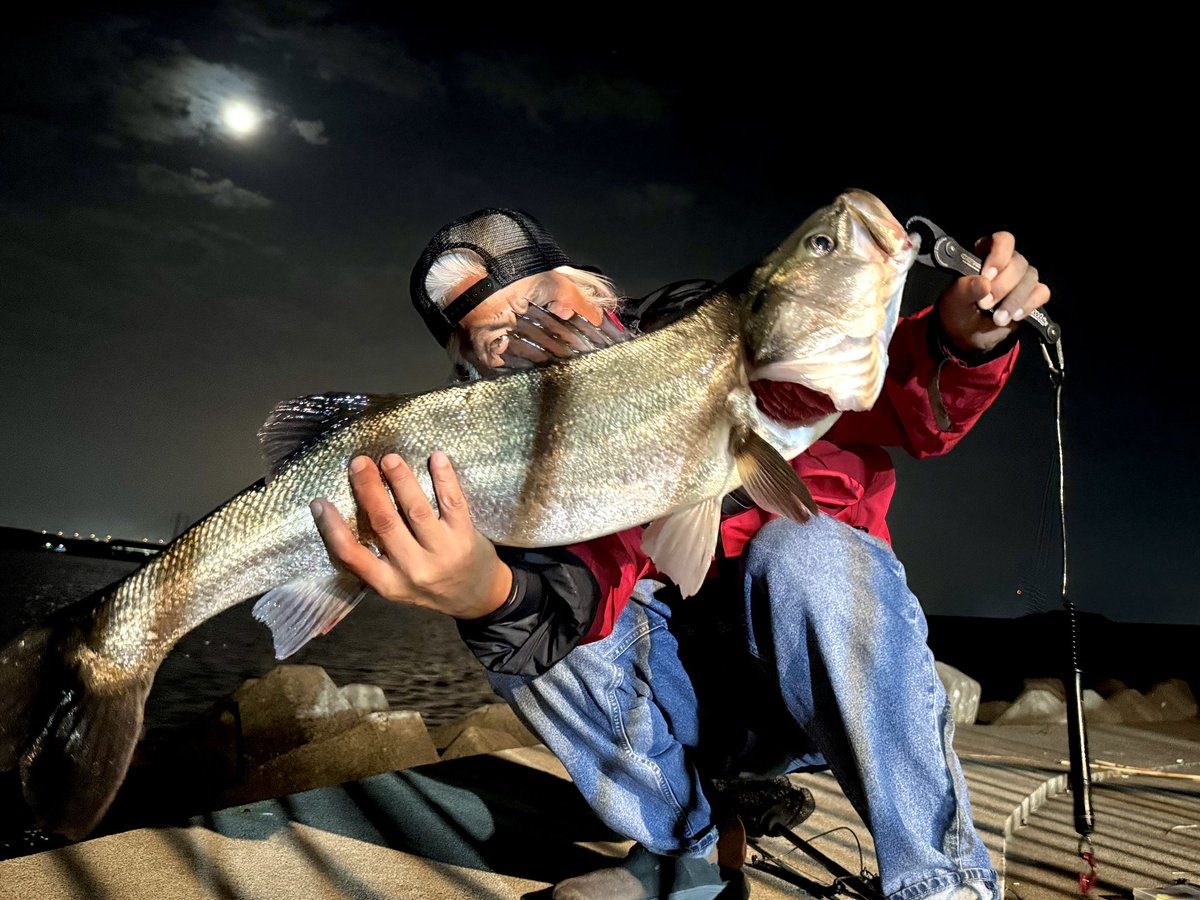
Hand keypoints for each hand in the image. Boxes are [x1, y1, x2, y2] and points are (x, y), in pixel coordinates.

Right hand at [310, 452, 512, 618]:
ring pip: (417, 511)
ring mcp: (442, 552)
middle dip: (369, 490)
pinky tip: (436, 458)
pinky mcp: (465, 537)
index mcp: (389, 583)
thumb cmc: (431, 585)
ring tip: (390, 459)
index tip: (319, 502)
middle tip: (359, 463)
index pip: (353, 556)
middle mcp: (414, 569)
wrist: (478, 597)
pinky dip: (444, 479)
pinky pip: (453, 503)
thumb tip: (346, 513)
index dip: (332, 529)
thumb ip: (374, 558)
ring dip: (402, 481)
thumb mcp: (397, 584)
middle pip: (384, 524)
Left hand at [937, 231, 1051, 354]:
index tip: (987, 276)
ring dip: (1015, 300)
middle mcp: (1007, 262)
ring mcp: (1021, 278)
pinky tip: (1015, 317)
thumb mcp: (954, 301)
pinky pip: (1041, 293)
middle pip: (1018, 263)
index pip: (1002, 240)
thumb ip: (964, 289)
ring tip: (998, 319)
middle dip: (1002, 286)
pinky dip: (1029, 305)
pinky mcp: (1032, 294)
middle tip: (985, 305)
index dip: (998, 256)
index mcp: (985, 253)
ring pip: (1030, 278)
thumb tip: (983, 283)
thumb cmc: (958, 311)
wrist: (967, 335)